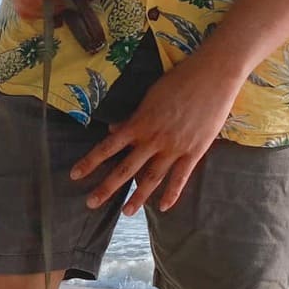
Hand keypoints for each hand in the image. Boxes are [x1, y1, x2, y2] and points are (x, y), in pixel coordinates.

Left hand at [71, 51, 246, 213]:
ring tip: (127, 213)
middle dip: (107, 187)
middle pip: (126, 168)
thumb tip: (114, 130)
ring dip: (138, 197)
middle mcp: (153, 139)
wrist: (213, 75)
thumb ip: (133, 118)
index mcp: (140, 123)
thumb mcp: (150, 96)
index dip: (90, 161)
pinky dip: (172, 193)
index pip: (108, 147)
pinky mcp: (194, 151)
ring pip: (152, 178)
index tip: (74, 175)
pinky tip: (163, 207)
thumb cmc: (180, 80)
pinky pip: (181, 177)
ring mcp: (174, 147)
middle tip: (91, 203)